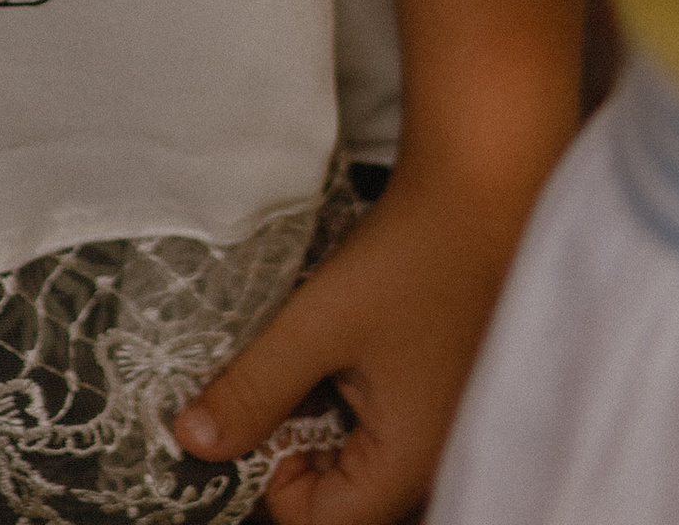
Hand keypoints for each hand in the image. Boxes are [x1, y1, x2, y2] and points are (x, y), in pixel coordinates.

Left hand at [174, 160, 537, 521]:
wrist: (485, 187)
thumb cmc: (411, 257)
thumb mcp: (317, 323)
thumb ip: (253, 390)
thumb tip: (193, 441)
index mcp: (411, 463)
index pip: (322, 523)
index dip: (273, 475)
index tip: (259, 407)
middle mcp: (436, 460)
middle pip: (345, 496)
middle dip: (297, 444)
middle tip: (282, 373)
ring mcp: (447, 427)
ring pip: (362, 455)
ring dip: (324, 413)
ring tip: (317, 347)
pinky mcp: (448, 391)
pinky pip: (388, 422)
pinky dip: (353, 391)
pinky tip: (350, 336)